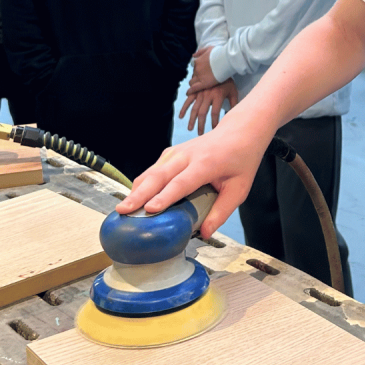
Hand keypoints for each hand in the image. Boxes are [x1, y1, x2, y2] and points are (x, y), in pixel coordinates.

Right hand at [115, 107, 272, 235]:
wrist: (240, 131)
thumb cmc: (241, 159)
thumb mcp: (240, 188)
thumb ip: (222, 211)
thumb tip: (204, 233)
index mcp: (205, 164)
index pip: (181, 182)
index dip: (165, 196)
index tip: (150, 209)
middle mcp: (187, 155)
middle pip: (158, 176)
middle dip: (139, 194)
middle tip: (122, 211)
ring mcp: (177, 152)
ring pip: (151, 171)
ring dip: (136, 190)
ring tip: (123, 210)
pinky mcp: (171, 153)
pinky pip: (153, 169)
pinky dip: (142, 184)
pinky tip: (135, 199)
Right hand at [179, 79, 238, 134]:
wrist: (220, 66)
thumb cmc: (228, 82)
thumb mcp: (233, 92)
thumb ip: (233, 104)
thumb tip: (233, 116)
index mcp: (217, 96)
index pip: (215, 113)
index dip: (214, 122)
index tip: (214, 130)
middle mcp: (207, 95)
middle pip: (202, 113)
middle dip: (201, 125)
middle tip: (200, 134)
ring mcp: (200, 92)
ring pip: (194, 108)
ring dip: (192, 119)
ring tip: (191, 129)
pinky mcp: (195, 90)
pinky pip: (188, 100)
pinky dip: (184, 108)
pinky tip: (181, 116)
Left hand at [188, 46, 218, 93]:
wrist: (225, 59)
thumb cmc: (219, 53)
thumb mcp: (208, 49)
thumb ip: (200, 52)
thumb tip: (193, 55)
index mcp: (198, 62)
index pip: (194, 68)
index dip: (198, 72)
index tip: (201, 73)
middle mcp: (197, 69)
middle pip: (193, 75)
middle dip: (196, 78)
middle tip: (202, 80)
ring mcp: (200, 76)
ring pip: (192, 82)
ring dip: (194, 84)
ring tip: (197, 87)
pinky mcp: (204, 83)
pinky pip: (194, 88)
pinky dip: (191, 91)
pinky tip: (188, 93)